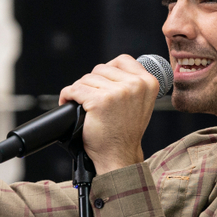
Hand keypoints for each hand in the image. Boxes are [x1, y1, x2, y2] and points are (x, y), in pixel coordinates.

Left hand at [58, 54, 160, 174]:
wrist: (119, 156)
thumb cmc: (125, 132)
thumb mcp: (140, 102)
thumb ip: (132, 83)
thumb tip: (111, 67)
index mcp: (148, 82)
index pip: (122, 60)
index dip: (108, 70)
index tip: (102, 84)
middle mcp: (135, 85)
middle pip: (101, 68)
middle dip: (92, 83)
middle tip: (91, 99)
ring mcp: (117, 92)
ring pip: (87, 78)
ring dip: (80, 90)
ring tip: (83, 104)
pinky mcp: (99, 101)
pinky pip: (75, 89)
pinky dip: (67, 95)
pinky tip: (69, 103)